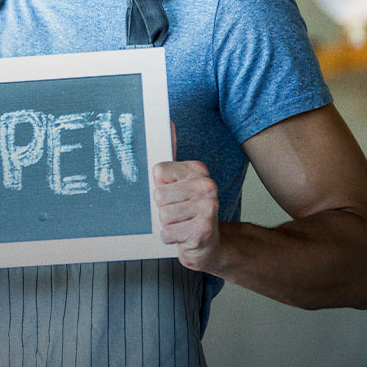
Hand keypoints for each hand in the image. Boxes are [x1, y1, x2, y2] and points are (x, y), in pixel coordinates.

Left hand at [153, 123, 219, 271]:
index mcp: (199, 170)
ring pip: (163, 214)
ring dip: (167, 224)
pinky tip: (183, 236)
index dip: (160, 187)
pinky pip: (167, 232)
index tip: (174, 194)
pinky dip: (170, 238)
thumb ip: (172, 152)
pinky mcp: (202, 231)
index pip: (158, 172)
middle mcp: (207, 185)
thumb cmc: (187, 210)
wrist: (208, 244)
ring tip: (181, 223)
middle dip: (163, 208)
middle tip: (178, 212)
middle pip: (159, 195)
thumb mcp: (178, 181)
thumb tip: (167, 122)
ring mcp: (208, 208)